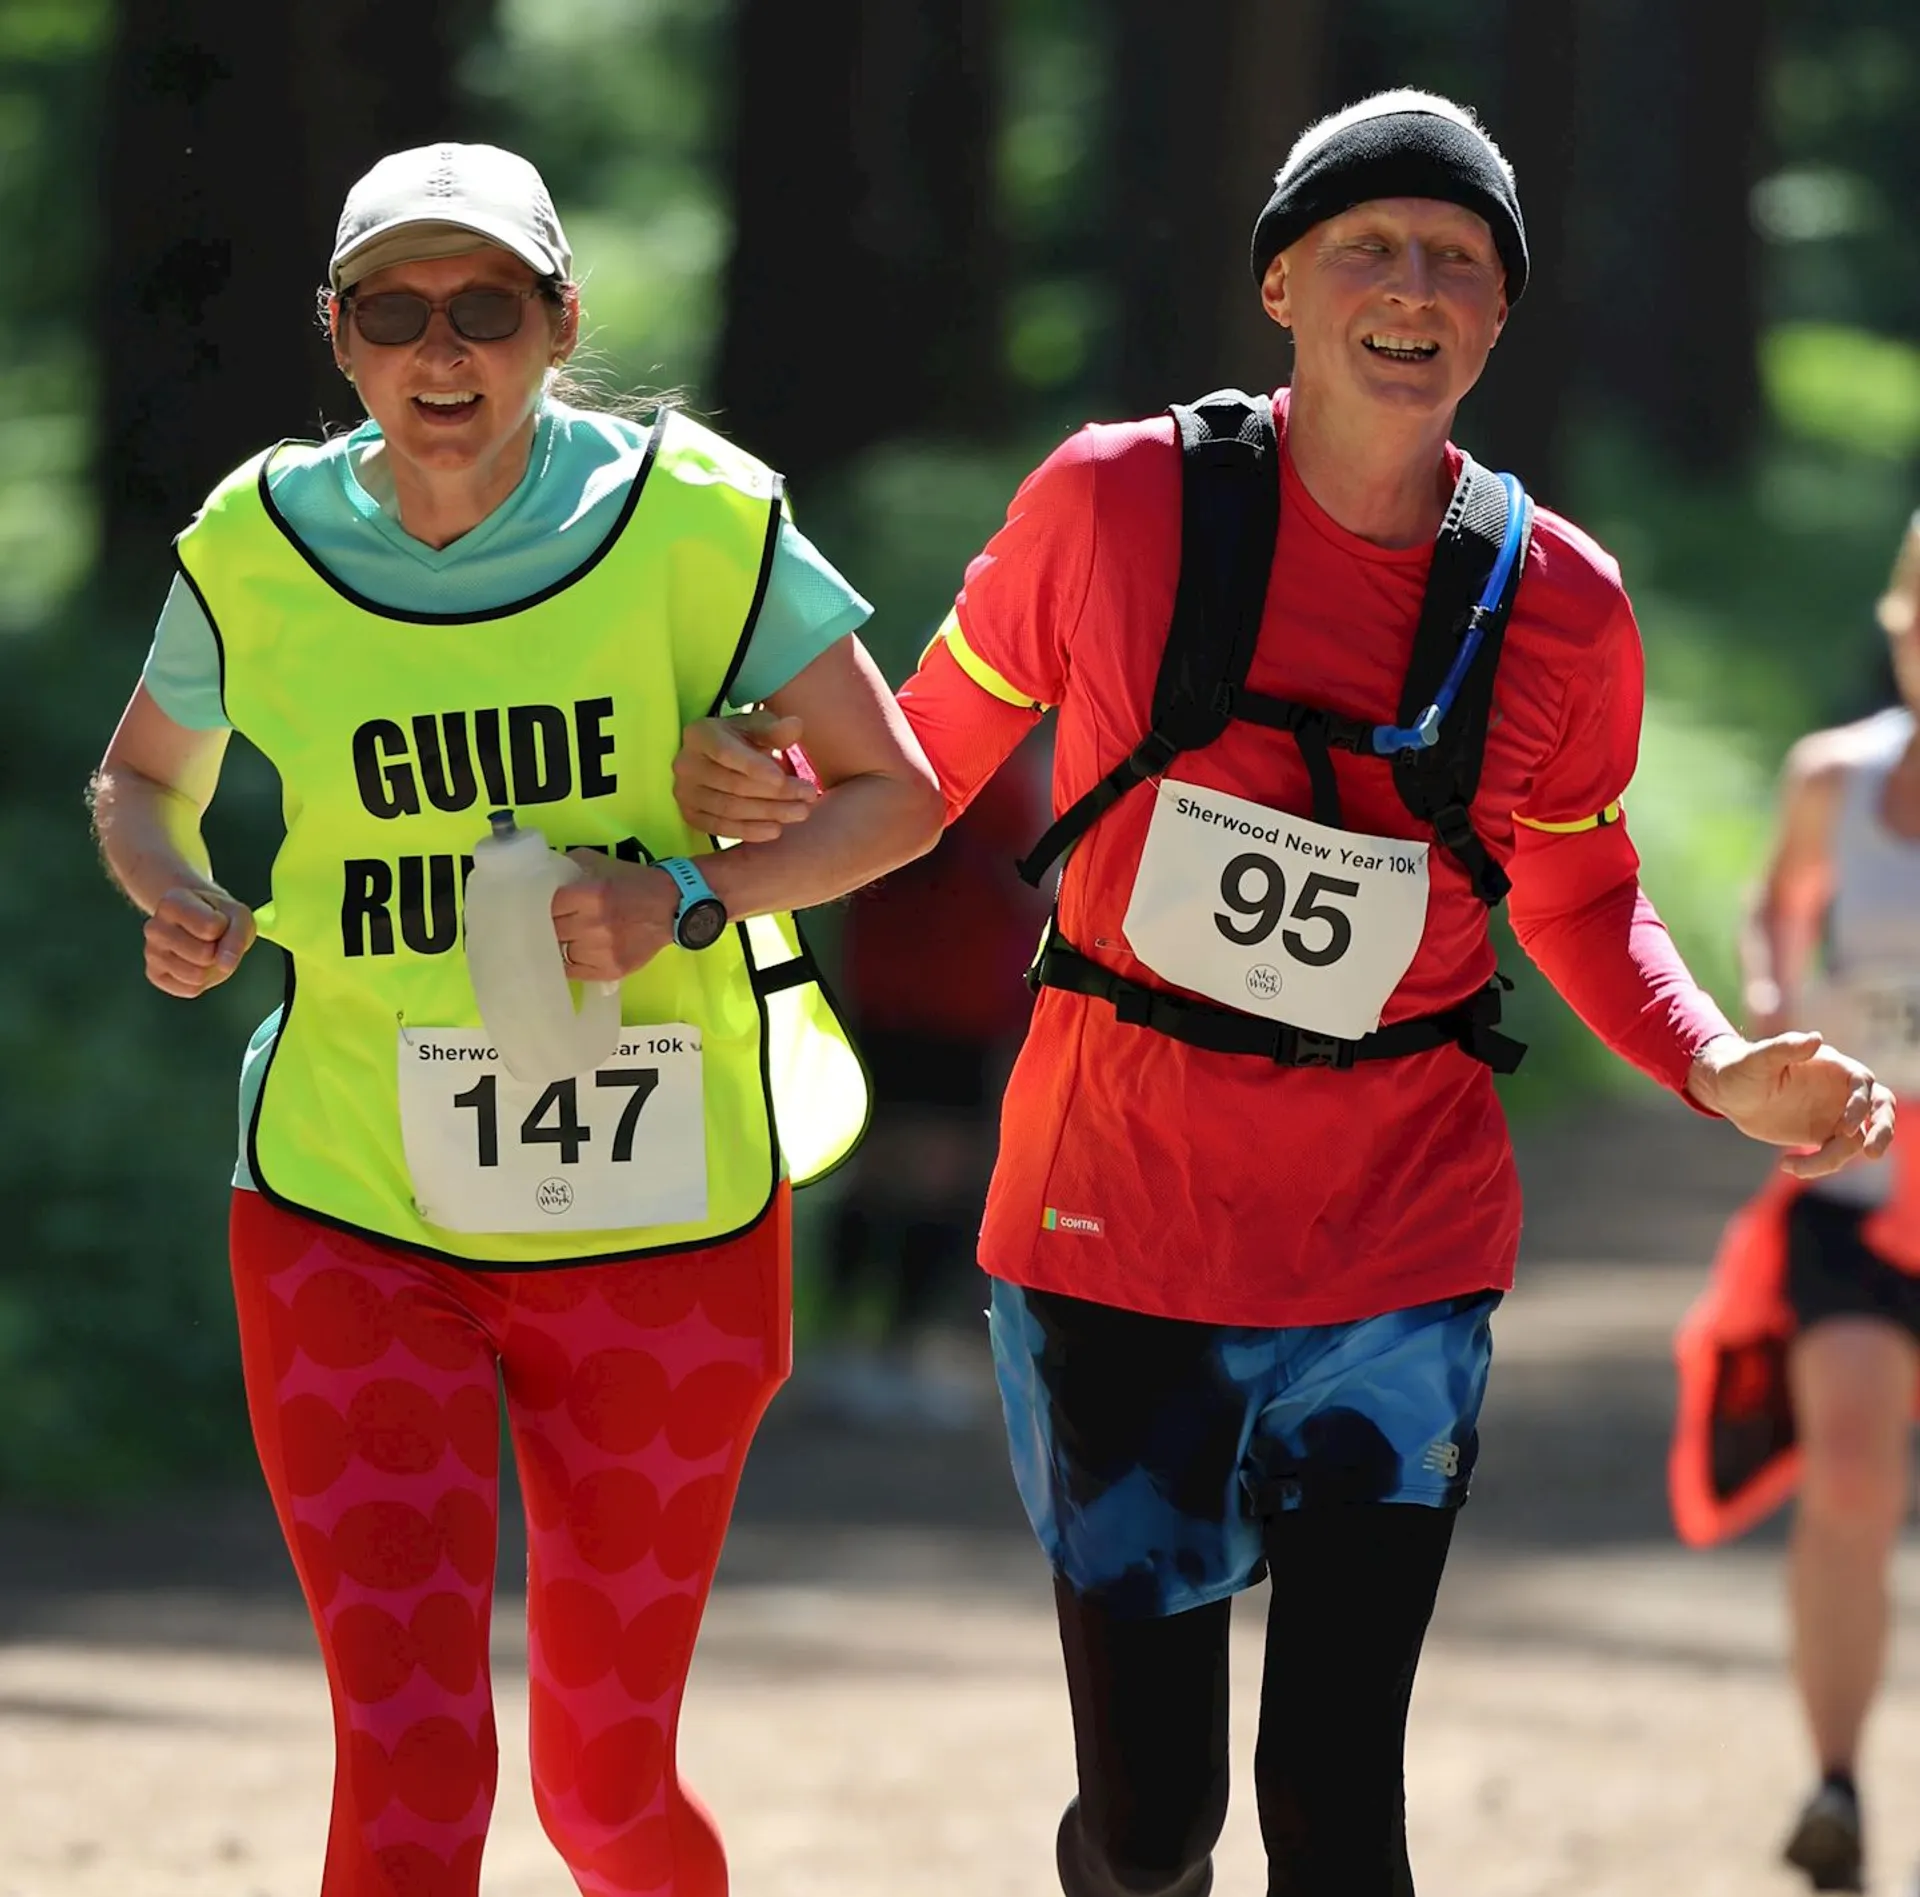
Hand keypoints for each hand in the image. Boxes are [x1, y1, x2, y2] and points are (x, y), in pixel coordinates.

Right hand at [144, 885, 255, 997]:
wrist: (201, 923)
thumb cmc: (220, 916)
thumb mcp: (238, 916)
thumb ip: (237, 938)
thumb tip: (225, 965)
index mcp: (170, 903)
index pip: (211, 928)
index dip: (224, 927)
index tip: (217, 919)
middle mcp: (154, 927)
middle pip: (203, 955)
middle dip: (218, 951)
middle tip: (212, 940)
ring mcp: (151, 952)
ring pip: (196, 975)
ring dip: (211, 968)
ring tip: (205, 951)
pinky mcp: (154, 975)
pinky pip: (190, 989)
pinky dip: (202, 981)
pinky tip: (195, 963)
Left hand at [551, 853, 678, 982]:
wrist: (674, 907)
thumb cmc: (636, 883)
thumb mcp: (603, 864)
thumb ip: (571, 866)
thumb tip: (543, 873)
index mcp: (591, 897)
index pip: (548, 907)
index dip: (543, 906)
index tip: (541, 905)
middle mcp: (594, 926)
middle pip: (553, 931)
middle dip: (552, 925)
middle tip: (553, 920)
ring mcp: (602, 952)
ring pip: (561, 953)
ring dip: (561, 944)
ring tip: (566, 936)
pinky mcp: (611, 970)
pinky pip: (575, 972)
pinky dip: (570, 962)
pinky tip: (575, 952)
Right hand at [671, 709, 817, 842]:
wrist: (715, 760)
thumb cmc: (741, 740)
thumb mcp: (757, 728)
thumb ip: (775, 729)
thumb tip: (796, 726)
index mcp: (700, 735)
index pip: (726, 753)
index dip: (755, 767)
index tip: (783, 778)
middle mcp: (685, 764)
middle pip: (733, 784)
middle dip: (776, 793)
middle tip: (809, 795)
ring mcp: (684, 792)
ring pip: (730, 809)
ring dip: (769, 813)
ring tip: (801, 812)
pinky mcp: (690, 814)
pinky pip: (721, 827)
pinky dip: (750, 831)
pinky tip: (776, 830)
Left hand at [1687, 1031, 1894, 1178]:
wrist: (1728, 1092)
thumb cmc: (1742, 1068)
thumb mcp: (1758, 1059)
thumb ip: (1785, 1047)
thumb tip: (1816, 1038)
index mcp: (1831, 1067)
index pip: (1863, 1083)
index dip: (1862, 1104)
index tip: (1847, 1126)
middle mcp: (1840, 1091)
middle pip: (1880, 1108)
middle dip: (1884, 1129)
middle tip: (1872, 1152)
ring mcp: (1834, 1114)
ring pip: (1858, 1138)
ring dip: (1837, 1158)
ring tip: (1794, 1166)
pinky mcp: (1823, 1134)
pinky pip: (1835, 1154)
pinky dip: (1817, 1165)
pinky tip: (1787, 1165)